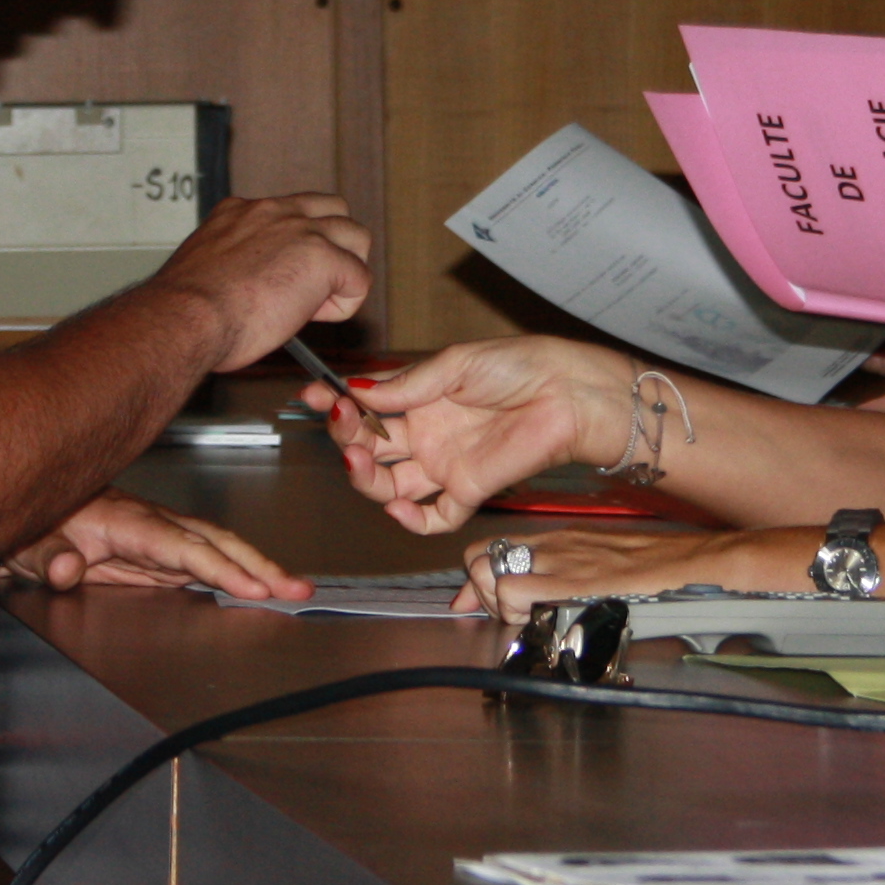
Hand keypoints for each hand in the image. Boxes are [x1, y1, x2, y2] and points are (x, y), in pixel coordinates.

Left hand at [0, 492, 309, 601]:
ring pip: (216, 548)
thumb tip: (71, 568)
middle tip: (297, 586)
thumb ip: (49, 558)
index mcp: (126, 521)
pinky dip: (234, 571)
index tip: (253, 587)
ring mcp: (155, 537)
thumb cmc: (31, 523)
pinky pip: (202, 559)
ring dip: (255, 567)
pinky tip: (254, 585)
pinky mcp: (154, 552)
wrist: (24, 509)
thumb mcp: (27, 542)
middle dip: (259, 563)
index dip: (221, 567)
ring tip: (292, 587)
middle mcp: (149, 525)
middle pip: (215, 541)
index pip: (184, 548)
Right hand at [135, 192, 374, 371]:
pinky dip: (345, 304)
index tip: (279, 278)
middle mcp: (274, 211)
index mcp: (241, 212)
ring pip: (357, 237)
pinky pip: (359, 280)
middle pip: (335, 210)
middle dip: (334, 246)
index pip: (291, 213)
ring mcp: (301, 230)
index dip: (295, 248)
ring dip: (346, 271)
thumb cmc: (187, 311)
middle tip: (312, 286)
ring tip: (316, 303)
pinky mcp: (323, 258)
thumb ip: (238, 264)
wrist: (185, 318)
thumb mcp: (209, 269)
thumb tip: (251, 285)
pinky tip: (313, 318)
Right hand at [302, 335, 632, 534]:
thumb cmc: (523, 367)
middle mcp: (427, 434)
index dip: (338, 403)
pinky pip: (434, 517)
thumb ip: (407, 385)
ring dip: (366, 477)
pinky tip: (398, 507)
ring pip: (390, 484)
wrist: (571, 393)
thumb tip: (358, 391)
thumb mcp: (457, 364)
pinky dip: (412, 520)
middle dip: (347, 436)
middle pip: (371, 447)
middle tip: (340, 422)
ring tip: (358, 458)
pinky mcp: (470, 490)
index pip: (367, 406)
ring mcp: (445, 464)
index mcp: (421, 398)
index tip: (314, 394)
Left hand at [456, 522, 804, 621]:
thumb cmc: (657, 567)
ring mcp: (560, 560)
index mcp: (561, 539)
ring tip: (524, 620)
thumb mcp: (606, 562)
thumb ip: (573, 576)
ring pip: (490, 572)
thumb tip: (548, 599)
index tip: (475, 601)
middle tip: (505, 613)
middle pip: (480, 558)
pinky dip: (512, 610)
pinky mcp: (571, 580)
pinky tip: (539, 624)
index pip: (493, 547)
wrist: (691, 564)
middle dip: (481, 590)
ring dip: (496, 602)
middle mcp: (553, 544)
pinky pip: (516, 589)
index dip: (477, 579)